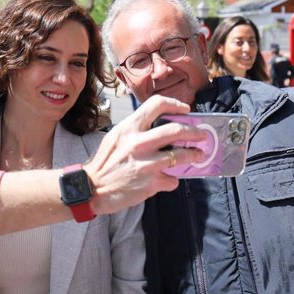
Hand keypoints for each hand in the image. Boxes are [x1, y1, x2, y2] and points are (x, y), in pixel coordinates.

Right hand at [85, 95, 206, 213]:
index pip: (156, 104)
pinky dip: (173, 179)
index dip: (175, 104)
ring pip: (181, 155)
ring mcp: (146, 164)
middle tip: (202, 134)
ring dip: (194, 155)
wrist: (91, 189)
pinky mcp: (151, 183)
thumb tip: (162, 129)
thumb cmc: (105, 163)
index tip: (185, 110)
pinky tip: (168, 179)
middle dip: (195, 132)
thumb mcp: (116, 138)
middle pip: (177, 130)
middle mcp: (139, 143)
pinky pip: (172, 179)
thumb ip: (136, 131)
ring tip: (198, 155)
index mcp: (129, 128)